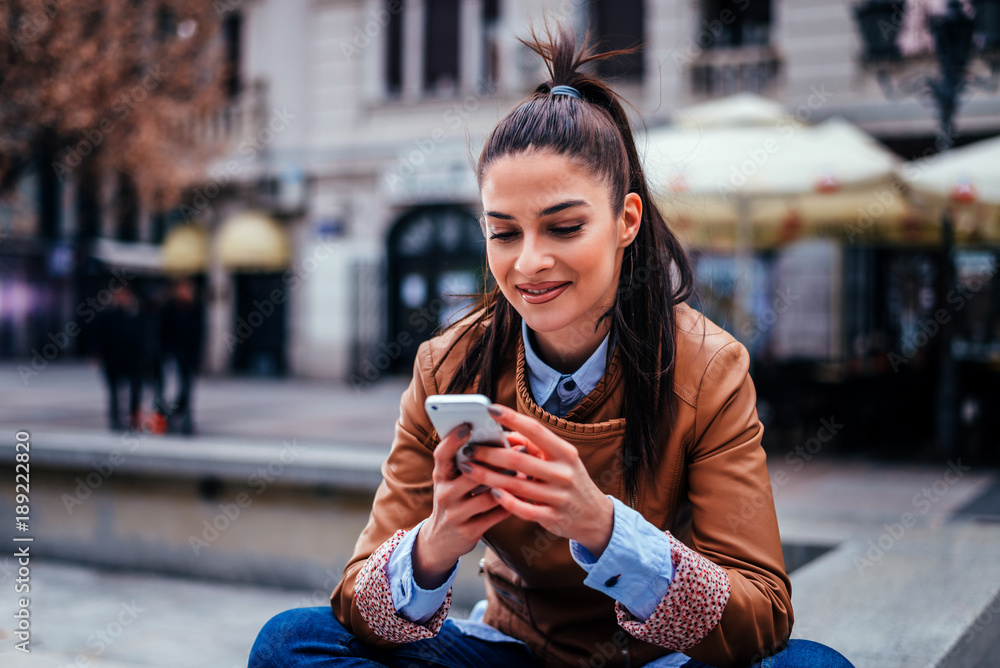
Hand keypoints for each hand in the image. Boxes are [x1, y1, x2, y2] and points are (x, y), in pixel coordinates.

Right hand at [412, 422, 510, 588]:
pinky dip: (511, 503)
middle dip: (498, 461)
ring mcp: (455, 514)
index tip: (468, 425)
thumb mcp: (451, 481)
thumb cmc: (453, 501)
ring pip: (488, 495)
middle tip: (520, 450)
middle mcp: (444, 494)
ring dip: (510, 484)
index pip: (442, 454)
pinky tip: (523, 495)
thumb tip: (495, 439)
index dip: (453, 440)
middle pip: (472, 473)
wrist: (440, 541)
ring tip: (527, 472)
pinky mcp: (469, 531)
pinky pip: (496, 514)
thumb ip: (467, 462)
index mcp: (440, 476)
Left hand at [462, 405, 614, 556]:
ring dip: (487, 476)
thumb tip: (504, 434)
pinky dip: (505, 500)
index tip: (490, 410)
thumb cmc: (570, 480)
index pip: (536, 430)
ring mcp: (558, 497)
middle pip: (519, 459)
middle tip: (467, 448)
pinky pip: (523, 509)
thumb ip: (534, 446)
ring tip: (467, 468)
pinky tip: (490, 493)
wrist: (594, 516)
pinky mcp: (552, 517)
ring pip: (516, 485)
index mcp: (565, 453)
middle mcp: (563, 473)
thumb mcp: (560, 459)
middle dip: (489, 453)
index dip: (512, 419)